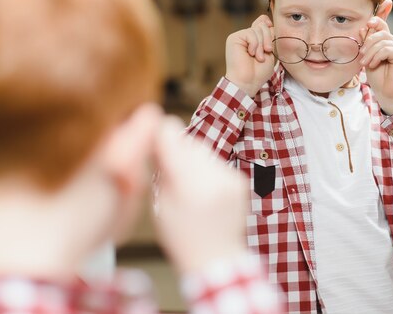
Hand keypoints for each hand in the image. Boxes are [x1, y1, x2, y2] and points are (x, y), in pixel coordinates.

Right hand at [151, 115, 247, 274]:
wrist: (217, 258)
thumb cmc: (182, 236)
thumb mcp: (160, 204)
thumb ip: (161, 168)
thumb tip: (156, 137)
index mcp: (188, 184)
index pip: (171, 136)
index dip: (159, 134)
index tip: (153, 137)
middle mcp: (212, 176)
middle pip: (188, 142)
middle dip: (177, 150)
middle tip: (171, 170)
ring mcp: (229, 177)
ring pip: (204, 150)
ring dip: (193, 160)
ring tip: (189, 185)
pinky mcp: (239, 179)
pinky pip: (217, 162)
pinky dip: (208, 170)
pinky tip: (204, 191)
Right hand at [225, 14, 275, 96]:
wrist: (247, 82)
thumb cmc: (258, 73)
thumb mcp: (269, 53)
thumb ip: (269, 38)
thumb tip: (268, 22)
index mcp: (254, 39)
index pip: (262, 22)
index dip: (268, 25)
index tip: (272, 33)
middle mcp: (246, 37)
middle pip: (262, 25)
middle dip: (268, 38)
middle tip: (267, 52)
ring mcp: (239, 37)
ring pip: (257, 29)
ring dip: (262, 45)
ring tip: (258, 58)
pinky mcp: (234, 38)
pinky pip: (250, 33)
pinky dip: (255, 44)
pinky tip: (251, 54)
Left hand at [359, 2, 392, 114]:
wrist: (388, 95)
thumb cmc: (379, 79)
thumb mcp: (368, 59)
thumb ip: (367, 45)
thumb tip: (363, 28)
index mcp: (388, 44)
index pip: (383, 25)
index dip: (376, 20)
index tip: (368, 23)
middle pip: (381, 32)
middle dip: (368, 42)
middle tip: (361, 56)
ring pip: (383, 41)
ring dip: (370, 52)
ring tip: (366, 63)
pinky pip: (387, 49)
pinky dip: (377, 56)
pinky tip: (373, 65)